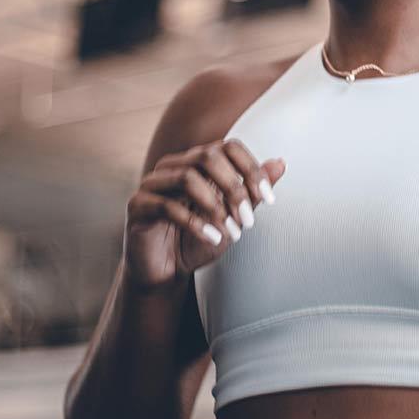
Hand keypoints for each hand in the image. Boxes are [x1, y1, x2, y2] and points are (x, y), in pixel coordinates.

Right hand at [124, 139, 285, 290]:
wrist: (168, 271)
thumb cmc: (200, 240)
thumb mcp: (234, 216)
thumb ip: (252, 191)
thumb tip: (280, 163)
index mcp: (197, 163)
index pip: (228, 147)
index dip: (251, 169)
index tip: (268, 199)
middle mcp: (174, 166)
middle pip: (208, 156)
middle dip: (235, 188)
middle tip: (248, 219)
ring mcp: (153, 183)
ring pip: (187, 177)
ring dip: (216, 207)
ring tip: (231, 232)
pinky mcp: (138, 205)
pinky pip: (167, 206)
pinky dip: (195, 223)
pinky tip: (212, 238)